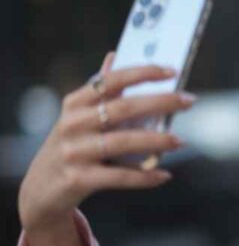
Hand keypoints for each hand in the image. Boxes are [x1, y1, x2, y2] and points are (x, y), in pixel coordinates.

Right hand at [17, 51, 194, 232]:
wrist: (42, 189)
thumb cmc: (73, 146)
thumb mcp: (79, 117)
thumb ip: (100, 91)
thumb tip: (115, 55)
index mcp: (75, 103)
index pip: (111, 80)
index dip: (142, 73)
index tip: (172, 71)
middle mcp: (72, 124)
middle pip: (123, 108)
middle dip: (160, 102)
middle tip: (189, 100)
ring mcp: (75, 152)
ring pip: (124, 142)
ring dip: (157, 140)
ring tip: (180, 140)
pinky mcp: (79, 179)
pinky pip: (120, 177)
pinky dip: (145, 176)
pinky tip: (164, 175)